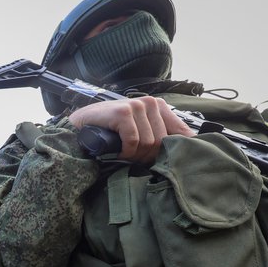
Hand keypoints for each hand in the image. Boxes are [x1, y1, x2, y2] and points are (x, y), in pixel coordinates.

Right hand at [69, 98, 193, 164]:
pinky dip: (125, 151)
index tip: (169, 163)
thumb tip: (187, 152)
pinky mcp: (123, 112)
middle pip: (162, 142)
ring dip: (134, 155)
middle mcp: (151, 103)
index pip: (183, 132)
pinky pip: (133, 140)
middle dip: (147, 156)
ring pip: (148, 143)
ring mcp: (137, 106)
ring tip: (123, 154)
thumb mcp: (140, 132)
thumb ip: (161, 137)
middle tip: (132, 158)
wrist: (80, 127)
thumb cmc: (110, 132)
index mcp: (160, 107)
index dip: (177, 151)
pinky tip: (117, 151)